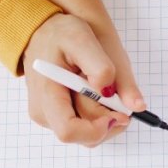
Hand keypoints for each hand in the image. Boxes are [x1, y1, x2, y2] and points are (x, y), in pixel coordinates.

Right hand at [22, 13, 145, 146]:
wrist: (42, 30)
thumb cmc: (59, 33)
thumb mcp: (81, 39)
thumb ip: (101, 68)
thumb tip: (126, 101)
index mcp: (47, 96)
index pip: (69, 131)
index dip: (98, 129)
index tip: (120, 113)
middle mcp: (44, 113)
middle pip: (84, 136)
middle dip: (110, 120)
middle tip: (121, 95)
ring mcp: (50, 117)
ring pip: (88, 134)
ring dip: (107, 117)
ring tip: (107, 88)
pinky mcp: (57, 116)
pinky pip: (85, 126)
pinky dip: (100, 114)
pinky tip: (99, 93)